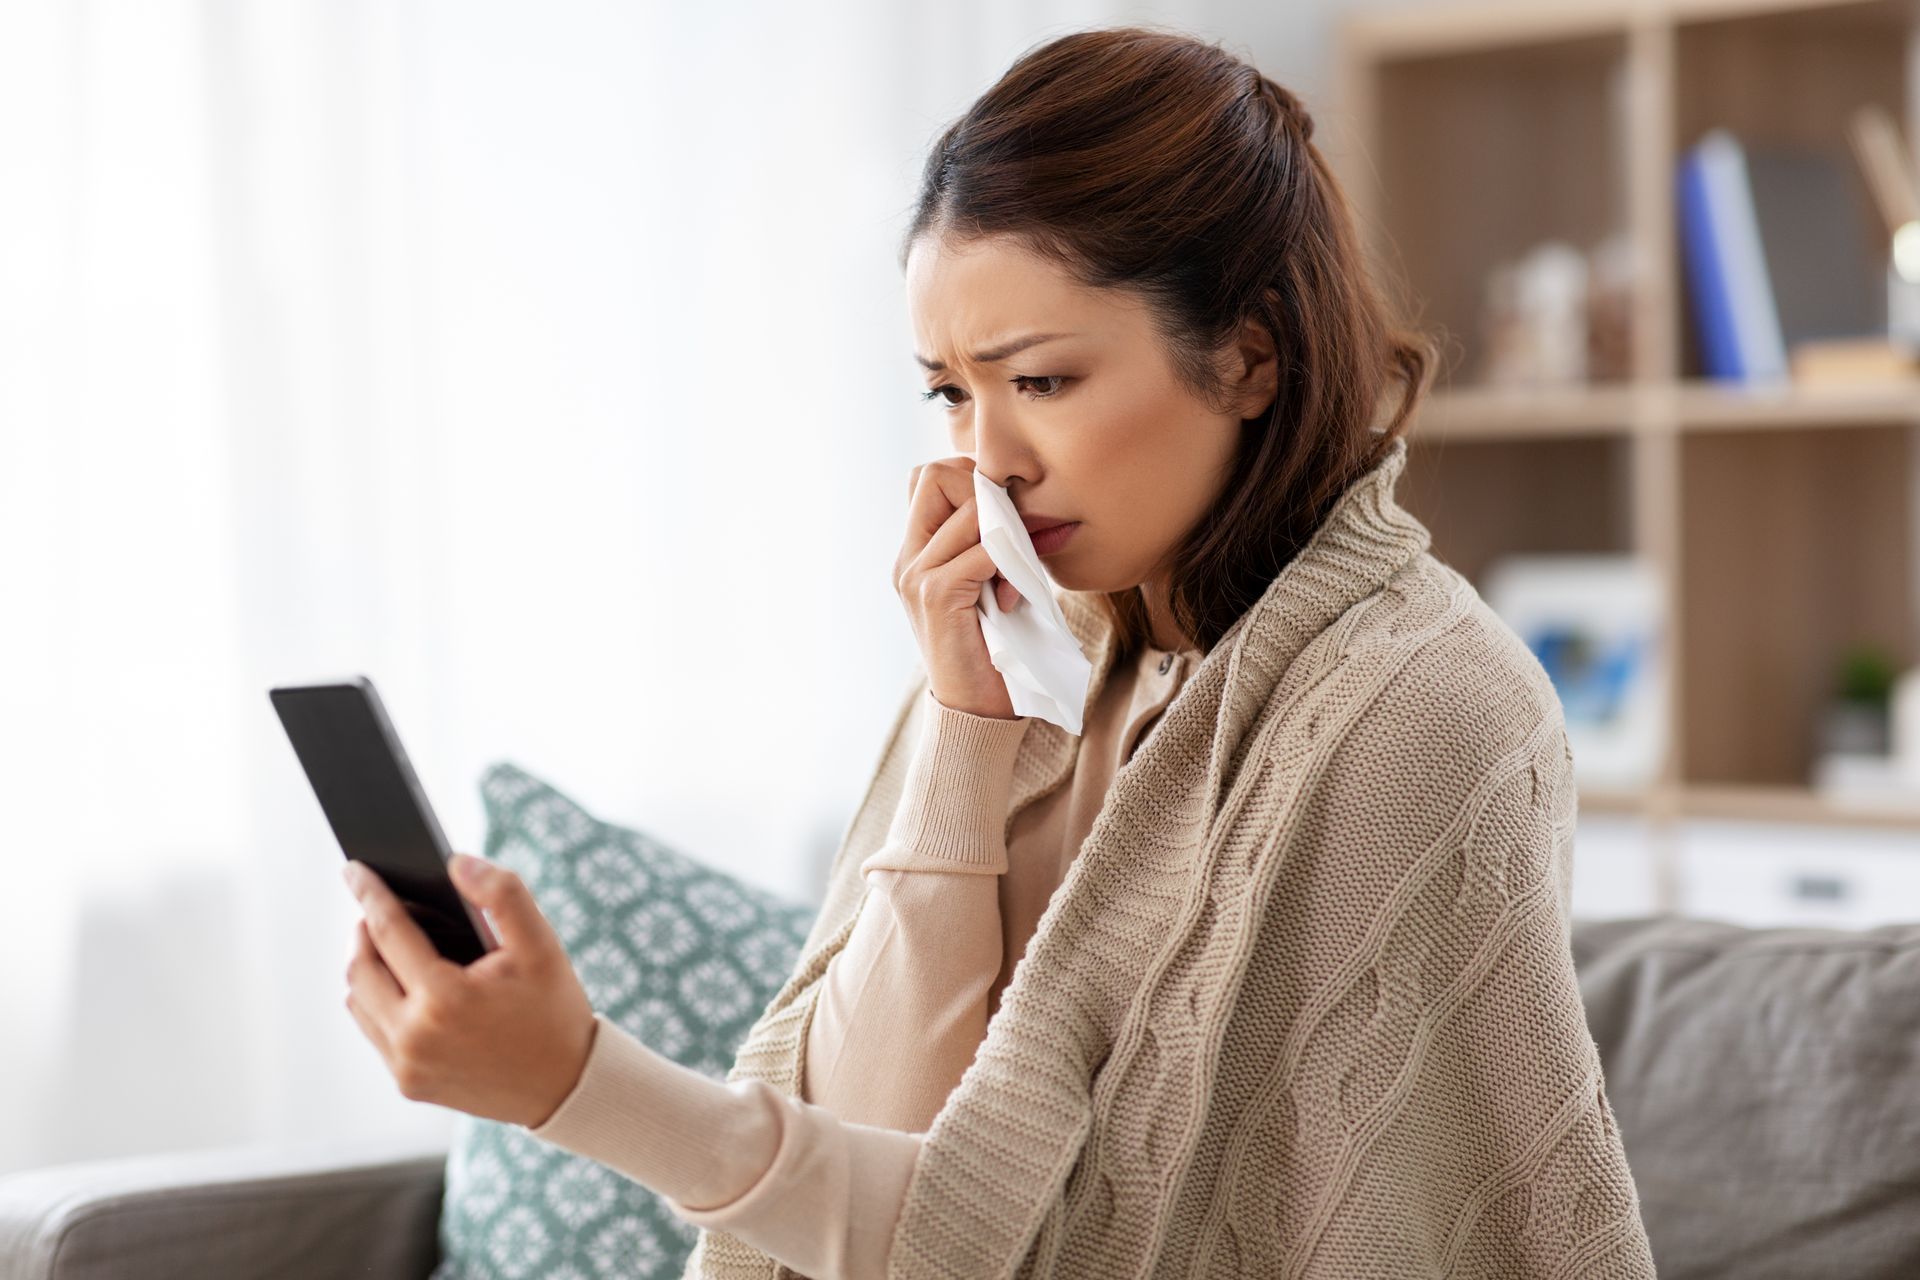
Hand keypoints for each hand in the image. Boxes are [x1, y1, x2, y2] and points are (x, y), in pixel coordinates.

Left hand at [340, 854, 596, 1128]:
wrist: (566, 1086)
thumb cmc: (554, 1010)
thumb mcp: (541, 944)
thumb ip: (502, 894)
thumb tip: (456, 863)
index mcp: (445, 999)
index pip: (388, 932)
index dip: (370, 894)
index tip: (355, 869)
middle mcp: (415, 1038)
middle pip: (359, 968)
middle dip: (363, 930)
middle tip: (375, 907)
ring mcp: (407, 1066)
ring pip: (358, 1002)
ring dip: (365, 967)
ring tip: (385, 943)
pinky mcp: (408, 1083)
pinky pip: (374, 1031)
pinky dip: (376, 1001)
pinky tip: (400, 985)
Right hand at [896, 455, 1023, 719]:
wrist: (976, 711)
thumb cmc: (993, 648)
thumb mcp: (989, 586)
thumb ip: (991, 546)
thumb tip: (1032, 506)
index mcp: (915, 553)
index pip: (928, 476)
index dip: (971, 478)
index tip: (1006, 514)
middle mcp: (908, 559)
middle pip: (935, 475)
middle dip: (984, 490)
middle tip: (1012, 532)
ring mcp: (916, 576)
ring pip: (967, 511)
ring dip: (1006, 531)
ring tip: (1018, 571)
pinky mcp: (935, 596)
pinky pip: (981, 551)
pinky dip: (1008, 564)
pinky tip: (1014, 596)